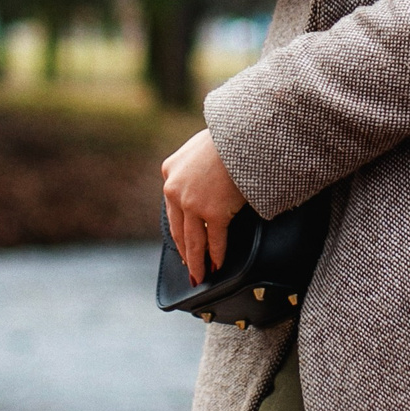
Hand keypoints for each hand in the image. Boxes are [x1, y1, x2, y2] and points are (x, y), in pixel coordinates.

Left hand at [160, 128, 248, 283]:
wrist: (241, 133)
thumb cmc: (227, 137)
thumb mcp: (199, 148)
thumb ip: (194, 168)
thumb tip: (206, 186)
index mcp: (169, 172)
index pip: (172, 210)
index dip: (178, 231)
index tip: (182, 245)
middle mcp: (174, 190)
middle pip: (178, 231)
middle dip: (185, 253)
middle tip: (189, 270)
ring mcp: (192, 203)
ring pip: (193, 241)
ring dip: (197, 262)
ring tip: (200, 277)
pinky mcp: (212, 213)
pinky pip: (215, 241)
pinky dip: (217, 256)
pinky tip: (218, 265)